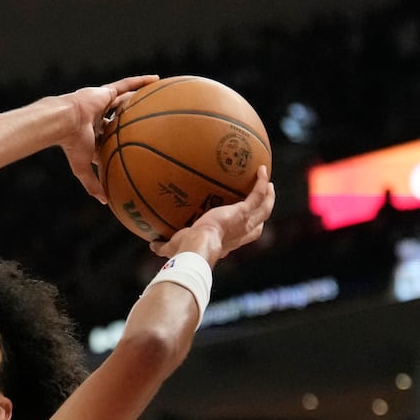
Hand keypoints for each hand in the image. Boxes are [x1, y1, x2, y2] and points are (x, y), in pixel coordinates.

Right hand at [60, 74, 157, 202]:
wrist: (63, 122)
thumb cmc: (71, 145)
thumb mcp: (82, 168)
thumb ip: (93, 184)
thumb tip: (105, 203)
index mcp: (92, 135)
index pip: (109, 138)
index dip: (119, 141)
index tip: (133, 147)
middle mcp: (98, 118)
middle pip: (118, 117)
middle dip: (129, 119)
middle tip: (146, 122)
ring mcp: (101, 104)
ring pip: (123, 100)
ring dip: (137, 98)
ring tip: (155, 97)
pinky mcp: (104, 91)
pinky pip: (125, 84)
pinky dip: (139, 82)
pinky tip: (156, 80)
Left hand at [152, 166, 274, 264]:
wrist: (198, 245)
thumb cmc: (186, 249)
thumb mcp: (174, 246)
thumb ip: (163, 246)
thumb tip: (151, 244)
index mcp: (227, 242)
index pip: (241, 237)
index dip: (244, 230)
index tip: (242, 221)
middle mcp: (240, 234)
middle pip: (259, 224)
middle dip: (263, 212)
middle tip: (263, 199)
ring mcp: (244, 223)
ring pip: (264, 209)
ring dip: (268, 197)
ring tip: (268, 183)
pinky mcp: (243, 211)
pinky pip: (257, 194)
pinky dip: (261, 182)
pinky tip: (261, 170)